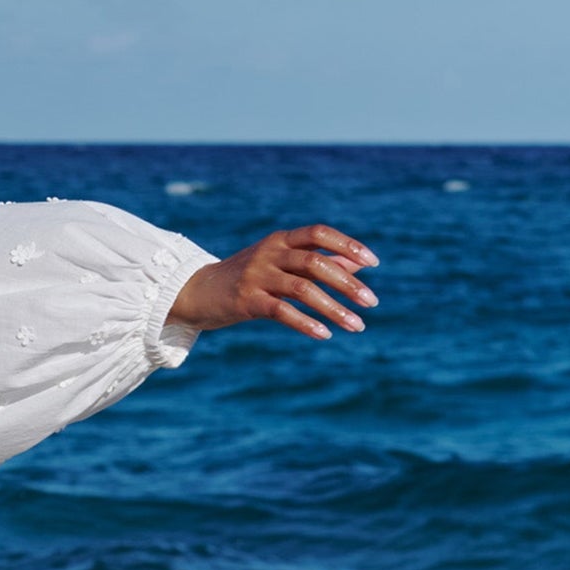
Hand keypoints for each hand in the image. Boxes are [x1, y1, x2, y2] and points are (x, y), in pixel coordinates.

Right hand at [167, 225, 378, 340]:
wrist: (196, 292)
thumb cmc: (246, 278)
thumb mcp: (281, 265)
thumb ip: (316, 263)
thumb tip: (358, 265)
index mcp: (280, 240)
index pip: (319, 234)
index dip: (348, 245)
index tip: (373, 263)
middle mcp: (269, 253)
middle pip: (316, 263)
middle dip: (348, 283)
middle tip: (372, 302)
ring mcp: (256, 276)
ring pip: (303, 289)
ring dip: (334, 308)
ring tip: (357, 326)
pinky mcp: (246, 301)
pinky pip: (282, 312)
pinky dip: (306, 323)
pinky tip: (324, 334)